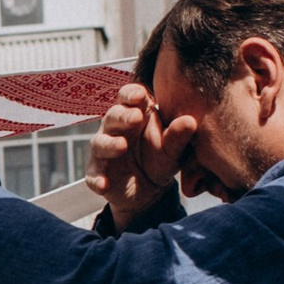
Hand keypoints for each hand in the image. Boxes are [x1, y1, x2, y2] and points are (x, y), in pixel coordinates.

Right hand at [87, 79, 196, 227]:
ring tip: (123, 146)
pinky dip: (96, 180)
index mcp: (134, 114)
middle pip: (113, 116)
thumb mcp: (172, 149)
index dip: (131, 94)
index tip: (141, 96)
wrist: (149, 189)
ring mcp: (103, 151)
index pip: (128, 97)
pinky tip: (104, 185)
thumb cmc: (159, 157)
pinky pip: (93, 176)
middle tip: (136, 118)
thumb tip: (190, 121)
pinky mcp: (97, 173)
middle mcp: (115, 128)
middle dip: (123, 116)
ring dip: (109, 144)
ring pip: (100, 143)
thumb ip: (178, 135)